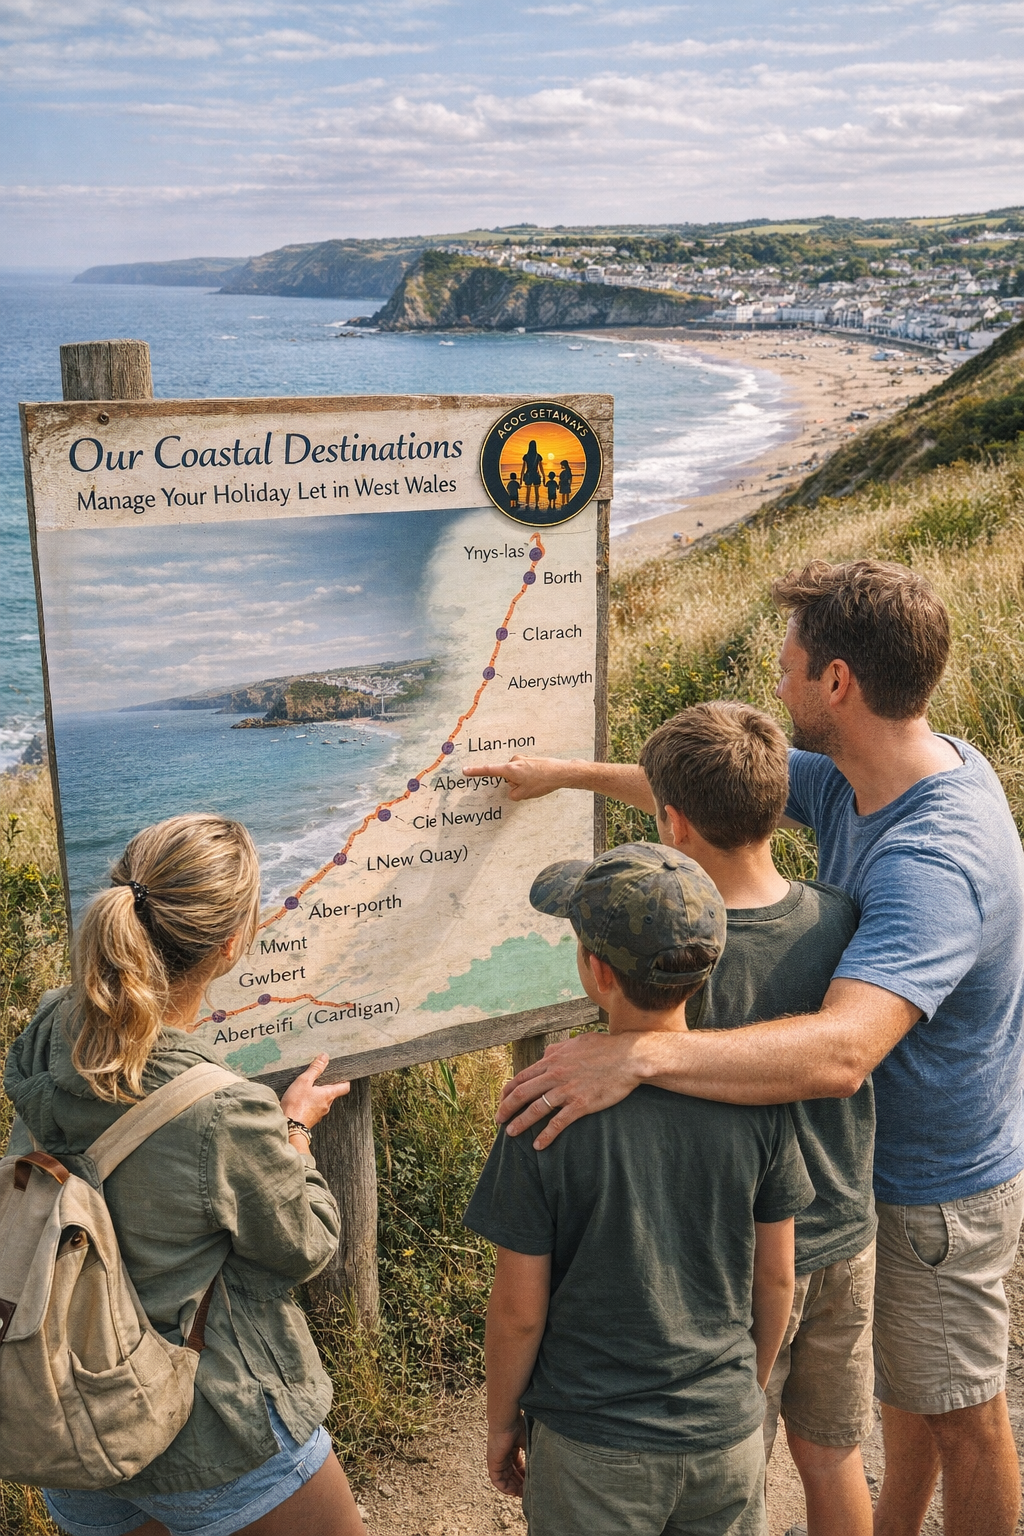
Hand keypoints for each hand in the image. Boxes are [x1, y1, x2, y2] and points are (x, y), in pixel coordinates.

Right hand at [280, 1054, 350, 1129]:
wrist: (289, 1127)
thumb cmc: (296, 1105)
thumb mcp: (304, 1081)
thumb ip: (315, 1069)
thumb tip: (324, 1057)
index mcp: (328, 1095)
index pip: (344, 1087)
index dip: (344, 1080)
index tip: (342, 1075)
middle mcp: (327, 1105)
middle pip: (332, 1094)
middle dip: (327, 1086)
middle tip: (320, 1079)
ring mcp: (319, 1114)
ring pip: (323, 1102)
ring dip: (318, 1095)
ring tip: (308, 1089)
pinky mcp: (311, 1119)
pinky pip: (314, 1109)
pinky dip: (311, 1103)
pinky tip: (301, 1101)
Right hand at [463, 754, 575, 799]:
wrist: (561, 772)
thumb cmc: (542, 782)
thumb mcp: (523, 794)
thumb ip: (512, 794)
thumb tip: (512, 789)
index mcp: (510, 769)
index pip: (489, 770)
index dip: (476, 771)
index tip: (465, 770)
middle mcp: (515, 761)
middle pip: (507, 776)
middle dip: (514, 783)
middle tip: (528, 787)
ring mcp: (523, 759)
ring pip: (516, 775)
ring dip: (523, 781)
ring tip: (536, 783)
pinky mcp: (530, 760)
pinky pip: (524, 772)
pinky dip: (529, 777)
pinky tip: (539, 780)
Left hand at [487, 1417, 527, 1497]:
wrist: (506, 1421)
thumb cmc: (517, 1426)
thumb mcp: (528, 1442)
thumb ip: (532, 1453)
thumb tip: (541, 1463)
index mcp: (511, 1449)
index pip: (517, 1466)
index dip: (524, 1475)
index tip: (532, 1481)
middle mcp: (503, 1456)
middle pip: (511, 1474)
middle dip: (520, 1484)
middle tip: (529, 1491)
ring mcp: (497, 1460)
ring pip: (505, 1479)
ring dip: (514, 1488)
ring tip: (523, 1493)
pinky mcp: (492, 1464)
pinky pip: (497, 1481)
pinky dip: (506, 1488)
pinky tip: (514, 1492)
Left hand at [497, 1032, 646, 1148]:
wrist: (628, 1058)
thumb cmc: (605, 1048)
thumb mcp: (576, 1043)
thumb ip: (557, 1050)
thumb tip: (545, 1054)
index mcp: (552, 1061)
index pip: (522, 1077)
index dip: (508, 1090)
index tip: (502, 1100)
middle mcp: (555, 1075)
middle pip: (522, 1094)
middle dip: (507, 1108)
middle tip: (498, 1120)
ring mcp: (567, 1090)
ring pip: (536, 1109)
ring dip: (520, 1123)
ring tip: (511, 1134)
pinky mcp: (581, 1104)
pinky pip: (558, 1123)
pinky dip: (546, 1135)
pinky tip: (538, 1145)